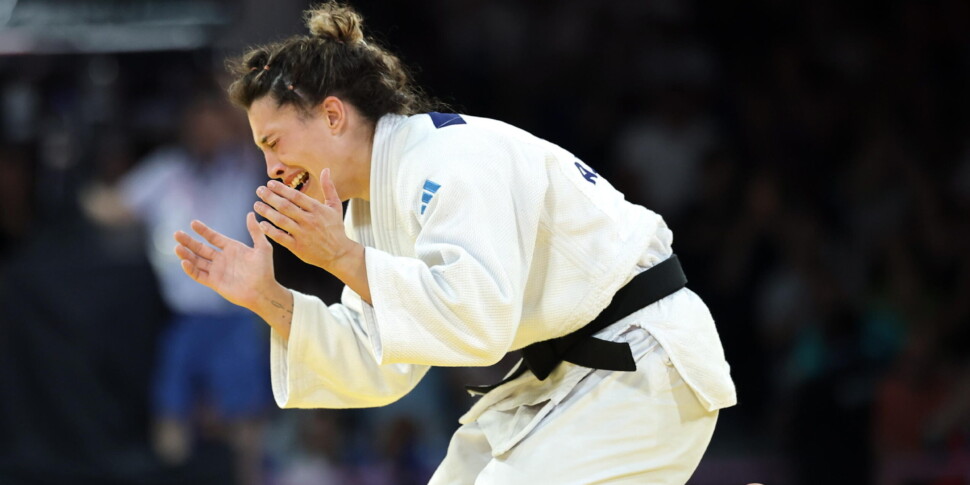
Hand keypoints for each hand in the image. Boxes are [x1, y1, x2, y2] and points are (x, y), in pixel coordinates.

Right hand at [173, 213, 282, 311]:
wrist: (263, 291)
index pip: (213, 237)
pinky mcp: (214, 282)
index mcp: (232, 248)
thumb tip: (251, 213)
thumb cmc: (265, 270)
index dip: (203, 231)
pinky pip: (199, 275)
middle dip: (188, 241)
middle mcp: (222, 258)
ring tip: (177, 247)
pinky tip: (184, 262)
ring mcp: (217, 270)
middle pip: (201, 248)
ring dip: (186, 254)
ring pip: (197, 261)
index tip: (193, 223)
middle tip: (177, 233)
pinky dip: (190, 269)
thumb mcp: (263, 248)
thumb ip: (255, 231)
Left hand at [254, 168, 370, 302]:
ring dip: (266, 211)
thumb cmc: (336, 229)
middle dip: (270, 197)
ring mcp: (303, 234)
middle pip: (285, 206)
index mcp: (317, 209)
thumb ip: (329, 187)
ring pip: (281, 220)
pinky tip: (261, 224)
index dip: (281, 189)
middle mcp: (309, 220)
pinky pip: (280, 237)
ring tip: (257, 205)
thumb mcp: (335, 206)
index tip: (269, 184)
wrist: (339, 253)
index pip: (295, 196)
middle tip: (259, 190)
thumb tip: (326, 169)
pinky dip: (270, 230)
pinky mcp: (298, 247)